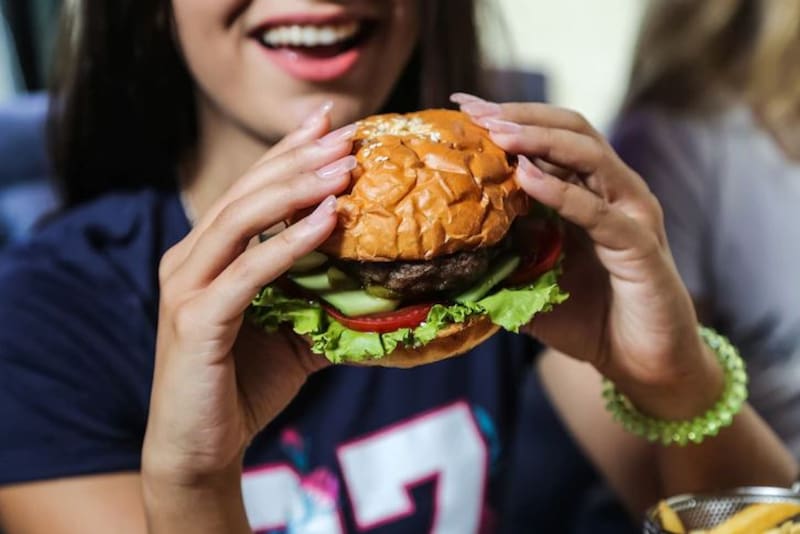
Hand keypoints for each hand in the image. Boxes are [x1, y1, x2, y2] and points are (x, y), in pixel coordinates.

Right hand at [142, 106, 356, 485]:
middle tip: (347, 134)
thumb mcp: (292, 328)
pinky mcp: (195, 322)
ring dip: (296, 189)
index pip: (250, 190)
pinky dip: (288, 243)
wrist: (201, 448)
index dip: (288, 153)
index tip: (329, 123)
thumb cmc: (244, 384)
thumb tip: (380, 275)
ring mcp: (187, 288)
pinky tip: (328, 220)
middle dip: (298, 160)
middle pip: (246, 194)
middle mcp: (188, 260)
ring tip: (344, 167)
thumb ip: (319, 294)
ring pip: (240, 220)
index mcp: (207, 255)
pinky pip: (248, 273)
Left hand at [452, 94, 722, 417]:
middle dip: (520, 116)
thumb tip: (450, 245)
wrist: (640, 363)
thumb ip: (505, 255)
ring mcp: (632, 214)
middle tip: (475, 111)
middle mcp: (614, 192)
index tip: (462, 108)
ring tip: (497, 134)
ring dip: (541, 141)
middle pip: (572, 130)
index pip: (550, 139)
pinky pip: (600, 212)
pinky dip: (563, 192)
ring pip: (590, 156)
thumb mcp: (533, 282)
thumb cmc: (589, 319)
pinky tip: (527, 179)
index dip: (509, 119)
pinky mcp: (641, 247)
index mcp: (589, 193)